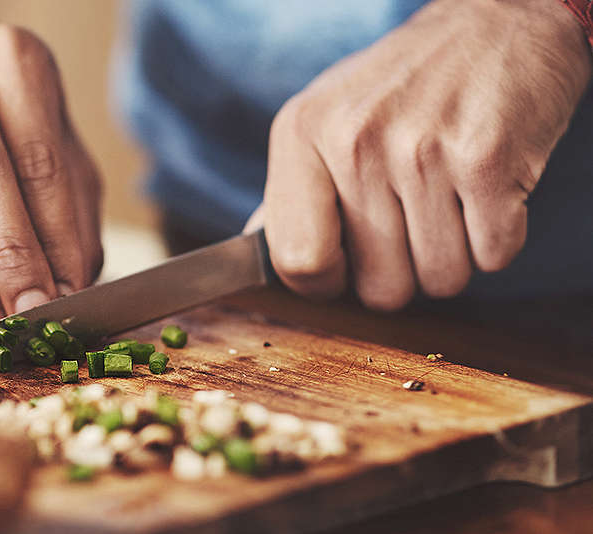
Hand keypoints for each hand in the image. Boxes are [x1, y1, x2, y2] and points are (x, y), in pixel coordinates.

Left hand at [248, 0, 591, 308]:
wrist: (497, 19)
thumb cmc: (403, 84)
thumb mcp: (324, 118)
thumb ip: (289, 193)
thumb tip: (254, 256)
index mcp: (300, 133)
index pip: (296, 262)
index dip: (326, 284)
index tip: (346, 268)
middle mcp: (353, 141)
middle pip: (379, 289)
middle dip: (402, 274)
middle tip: (413, 221)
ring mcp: (421, 150)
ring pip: (440, 280)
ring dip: (454, 256)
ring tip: (450, 198)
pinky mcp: (486, 160)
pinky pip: (493, 257)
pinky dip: (497, 238)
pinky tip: (485, 190)